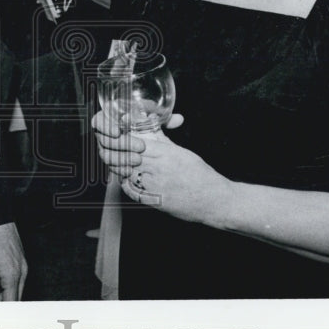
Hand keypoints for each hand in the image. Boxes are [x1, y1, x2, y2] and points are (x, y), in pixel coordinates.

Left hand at [0, 222, 26, 300]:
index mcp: (12, 274)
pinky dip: (9, 288)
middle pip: (16, 297)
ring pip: (17, 289)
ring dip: (7, 297)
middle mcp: (21, 271)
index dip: (3, 312)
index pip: (11, 302)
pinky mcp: (20, 261)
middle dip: (5, 306)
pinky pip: (18, 280)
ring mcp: (22, 265)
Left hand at [119, 127, 233, 225]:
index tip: (119, 137)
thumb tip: (149, 127)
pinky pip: (130, 190)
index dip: (123, 139)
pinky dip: (125, 182)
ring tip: (120, 162)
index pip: (134, 142)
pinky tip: (127, 178)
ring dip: (120, 166)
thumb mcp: (181, 152)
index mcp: (165, 153)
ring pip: (125, 172)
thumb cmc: (201, 175)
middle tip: (115, 149)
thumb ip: (162, 140)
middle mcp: (158, 169)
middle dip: (118, 152)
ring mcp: (154, 186)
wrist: (213, 201)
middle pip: (126, 156)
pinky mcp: (153, 201)